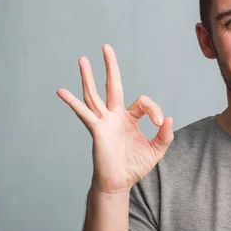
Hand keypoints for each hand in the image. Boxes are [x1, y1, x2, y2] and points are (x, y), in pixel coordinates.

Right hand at [57, 44, 173, 193]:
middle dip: (110, 66)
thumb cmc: (134, 166)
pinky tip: (61, 91)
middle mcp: (115, 116)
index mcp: (130, 118)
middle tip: (106, 47)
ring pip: (94, 94)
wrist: (119, 184)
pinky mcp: (96, 130)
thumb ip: (165, 136)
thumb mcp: (156, 150)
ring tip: (82, 59)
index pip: (143, 102)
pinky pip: (84, 113)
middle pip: (113, 85)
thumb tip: (169, 119)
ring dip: (88, 76)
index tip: (160, 124)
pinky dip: (72, 102)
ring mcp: (104, 121)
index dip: (155, 110)